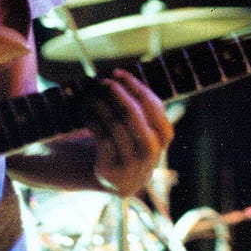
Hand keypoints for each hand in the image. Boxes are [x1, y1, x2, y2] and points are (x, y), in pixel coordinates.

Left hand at [86, 69, 174, 196]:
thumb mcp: (142, 126)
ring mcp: (132, 164)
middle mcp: (152, 153)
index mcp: (164, 138)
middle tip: (104, 82)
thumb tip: (120, 77)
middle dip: (118, 94)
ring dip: (102, 105)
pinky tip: (86, 111)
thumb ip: (140, 106)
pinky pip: (101, 138)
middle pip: (135, 116)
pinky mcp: (111, 171)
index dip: (136, 87)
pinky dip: (92, 120)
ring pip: (116, 126)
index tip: (119, 73)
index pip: (155, 107)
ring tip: (92, 95)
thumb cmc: (129, 142)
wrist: (117, 178)